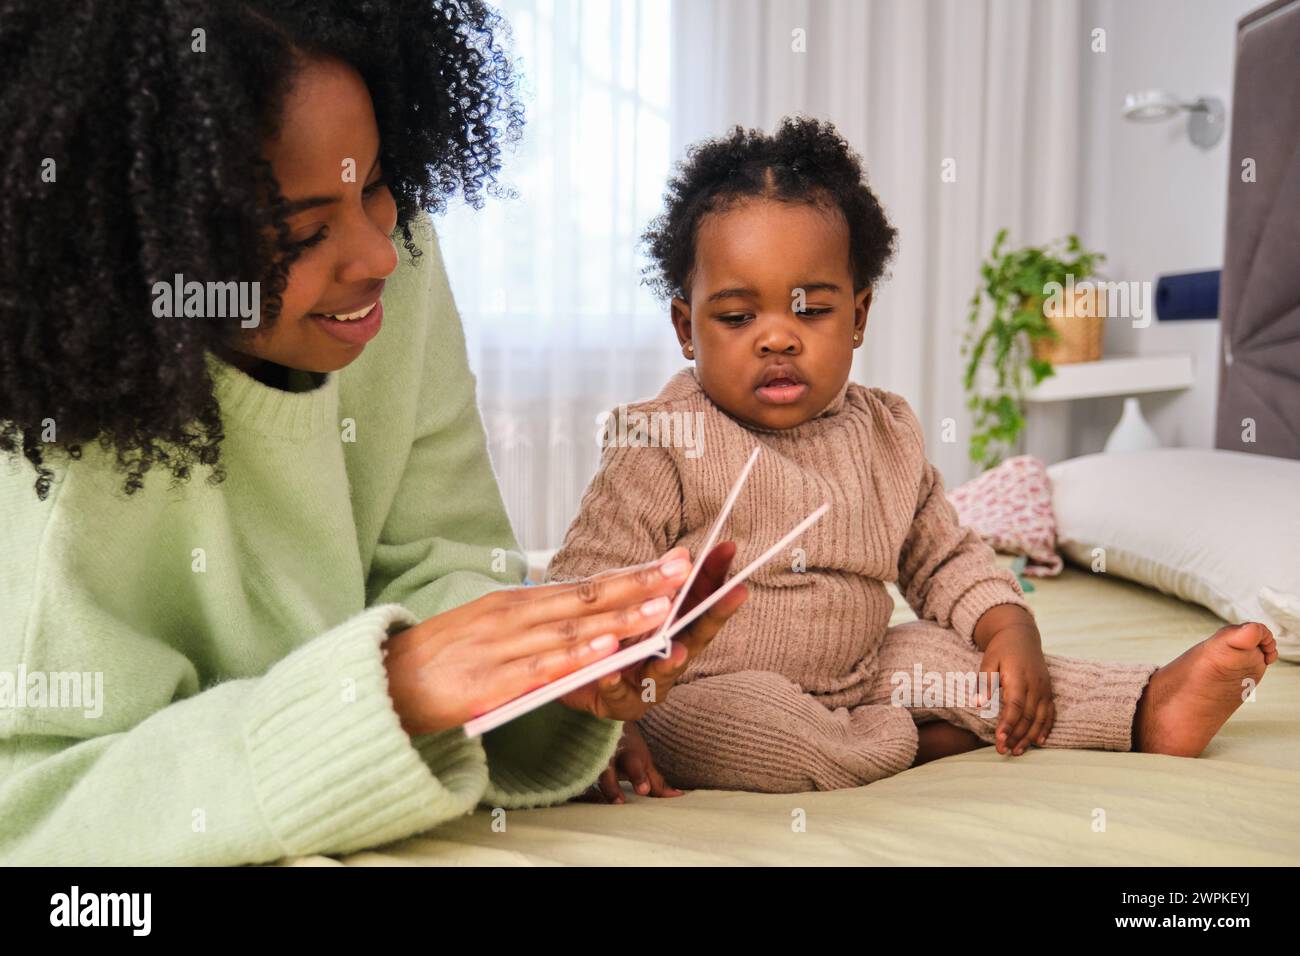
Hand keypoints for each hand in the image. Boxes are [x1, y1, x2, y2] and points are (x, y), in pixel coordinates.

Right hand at [382, 548, 695, 734]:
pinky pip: (543, 666)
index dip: (631, 574)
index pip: (584, 586)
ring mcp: (503, 647)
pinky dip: (578, 655)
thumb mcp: (491, 627)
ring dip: (618, 617)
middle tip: (682, 572)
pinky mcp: (492, 681)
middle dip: (638, 585)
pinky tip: (606, 647)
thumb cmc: (443, 657)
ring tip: (660, 608)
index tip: (673, 562)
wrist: (384, 683)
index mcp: (516, 602)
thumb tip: (586, 618)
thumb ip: (536, 622)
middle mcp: (513, 616)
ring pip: (572, 629)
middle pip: (587, 599)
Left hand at [560, 541, 747, 720]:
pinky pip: (618, 695)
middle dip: (715, 613)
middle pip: (696, 635)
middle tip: (735, 591)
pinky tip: (610, 674)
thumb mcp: (631, 603)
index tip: (729, 548)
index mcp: (674, 629)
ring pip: (662, 673)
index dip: (716, 574)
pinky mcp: (618, 702)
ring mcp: (648, 683)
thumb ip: (658, 583)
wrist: (571, 671)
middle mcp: (669, 658)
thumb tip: (682, 553)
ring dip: (670, 663)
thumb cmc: (611, 636)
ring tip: (676, 652)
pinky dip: (615, 684)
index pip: (700, 599)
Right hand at [577, 722, 681, 803]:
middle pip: (608, 771)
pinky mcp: (572, 764)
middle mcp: (606, 755)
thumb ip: (657, 781)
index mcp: (626, 752)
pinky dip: (573, 785)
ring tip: (597, 805)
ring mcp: (587, 759)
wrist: (598, 721)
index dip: (638, 777)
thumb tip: (678, 796)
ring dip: (591, 790)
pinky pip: (571, 775)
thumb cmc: (626, 744)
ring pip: (587, 773)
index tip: (644, 790)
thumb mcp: (643, 760)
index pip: (633, 764)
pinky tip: (573, 795)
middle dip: (613, 787)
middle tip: (620, 802)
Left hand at [976, 621, 1054, 755]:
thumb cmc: (1001, 649)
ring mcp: (1044, 688)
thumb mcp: (988, 661)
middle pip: (1027, 716)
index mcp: (1019, 677)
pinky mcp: (1048, 691)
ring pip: (1039, 718)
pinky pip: (1050, 713)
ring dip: (1029, 737)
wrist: (1021, 635)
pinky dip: (1045, 728)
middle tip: (1003, 751)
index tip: (999, 738)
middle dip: (1015, 736)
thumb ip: (984, 683)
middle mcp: (1035, 684)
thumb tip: (977, 704)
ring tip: (1017, 751)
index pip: (1014, 705)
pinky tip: (1038, 742)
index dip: (1008, 723)